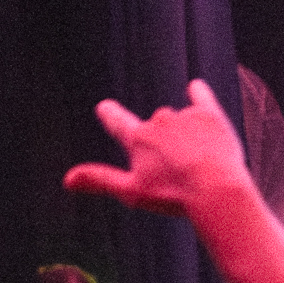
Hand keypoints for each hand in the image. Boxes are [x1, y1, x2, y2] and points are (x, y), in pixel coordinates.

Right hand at [64, 79, 250, 216]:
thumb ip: (100, 180)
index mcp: (138, 139)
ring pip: (180, 121)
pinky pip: (202, 98)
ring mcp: (184, 116)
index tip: (104, 107)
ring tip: (201, 164)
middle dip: (164, 144)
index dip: (110, 115)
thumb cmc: (174, 195)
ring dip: (186, 135)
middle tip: (178, 172)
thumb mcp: (132, 192)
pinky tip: (196, 87)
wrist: (216, 188)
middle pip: (156, 128)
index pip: (118, 122)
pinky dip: (199, 94)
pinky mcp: (209, 115)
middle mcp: (158, 120)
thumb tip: (67, 180)